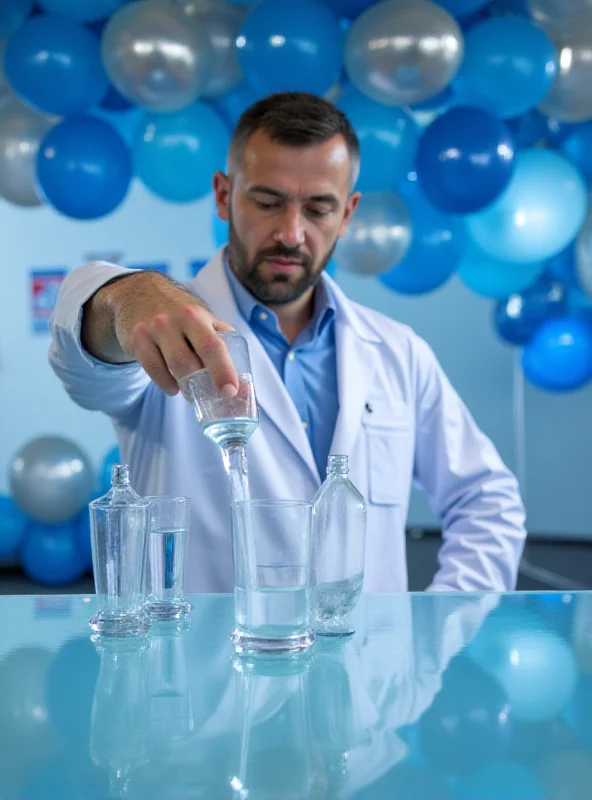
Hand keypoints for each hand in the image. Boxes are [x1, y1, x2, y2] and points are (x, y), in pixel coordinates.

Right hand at [93, 271, 238, 397]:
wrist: (140, 294)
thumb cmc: (182, 315)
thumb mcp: (204, 321)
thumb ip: (223, 345)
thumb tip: (243, 387)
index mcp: (198, 316)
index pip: (213, 346)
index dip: (223, 370)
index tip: (231, 391)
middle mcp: (175, 320)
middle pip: (189, 361)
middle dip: (204, 384)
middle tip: (214, 398)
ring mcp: (154, 329)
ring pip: (172, 367)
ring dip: (186, 386)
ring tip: (193, 392)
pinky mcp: (137, 339)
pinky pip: (152, 370)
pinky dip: (166, 383)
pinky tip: (173, 387)